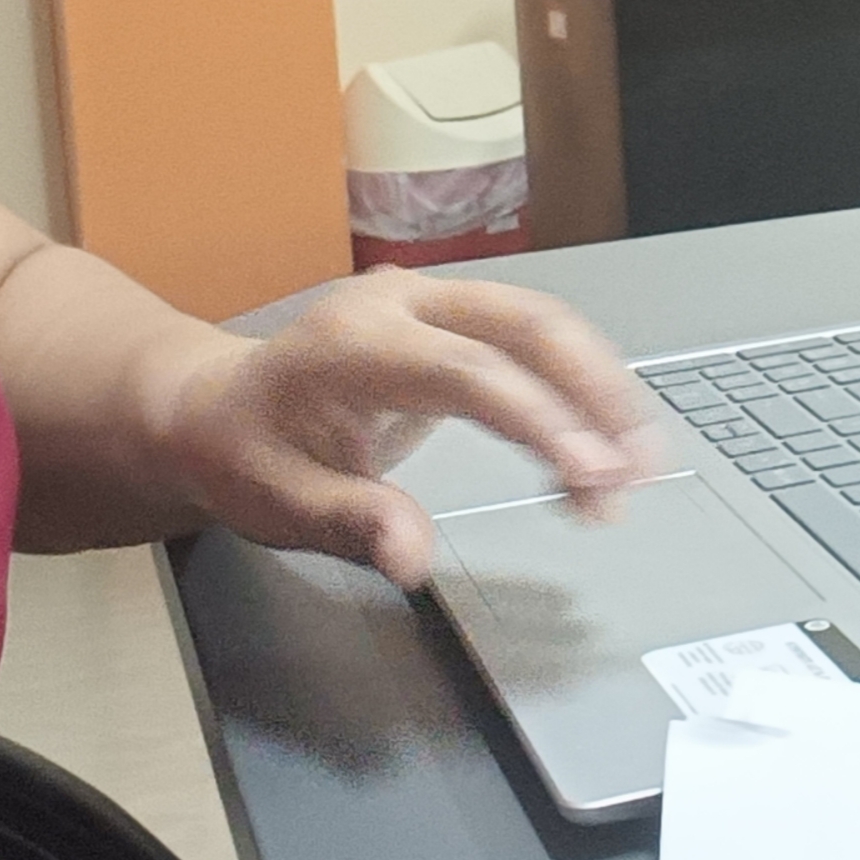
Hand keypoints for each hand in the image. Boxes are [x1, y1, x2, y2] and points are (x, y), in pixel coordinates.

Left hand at [159, 268, 655, 589]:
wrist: (219, 408)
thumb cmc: (245, 454)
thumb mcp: (277, 504)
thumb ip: (351, 524)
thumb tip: (413, 559)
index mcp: (354, 343)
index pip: (469, 371)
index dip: (538, 421)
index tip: (589, 475)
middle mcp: (401, 302)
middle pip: (528, 325)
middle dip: (596, 395)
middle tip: (636, 469)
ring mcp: (434, 300)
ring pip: (545, 322)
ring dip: (602, 390)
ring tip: (640, 462)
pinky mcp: (457, 316)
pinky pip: (535, 336)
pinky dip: (581, 386)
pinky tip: (605, 439)